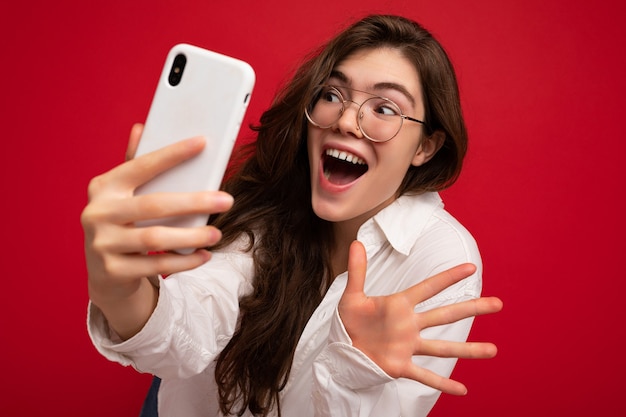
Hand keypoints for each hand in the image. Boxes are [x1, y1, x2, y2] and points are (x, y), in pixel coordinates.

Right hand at [81, 125, 232, 336]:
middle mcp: (98, 213)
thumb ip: (135, 165)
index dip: (172, 154)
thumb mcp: (124, 195)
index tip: (202, 142)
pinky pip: (156, 265)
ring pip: (154, 238)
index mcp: (104, 187)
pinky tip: (204, 255)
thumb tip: (141, 128)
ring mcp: (102, 244)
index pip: (141, 166)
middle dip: (194, 202)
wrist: (106, 274)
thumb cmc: (123, 224)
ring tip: (216, 234)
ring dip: (191, 236)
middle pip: (154, 205)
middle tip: (226, 200)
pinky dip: (184, 261)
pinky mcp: (112, 270)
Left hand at [338, 241, 502, 394]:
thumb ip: (357, 271)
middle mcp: (409, 325)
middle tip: (497, 303)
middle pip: (445, 315)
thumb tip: (356, 242)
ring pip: (442, 348)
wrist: (341, 349)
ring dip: (468, 350)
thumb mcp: (352, 296)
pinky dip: (442, 384)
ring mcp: (408, 346)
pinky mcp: (400, 366)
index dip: (448, 278)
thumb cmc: (349, 321)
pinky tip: (462, 390)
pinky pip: (424, 375)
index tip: (471, 267)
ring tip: (493, 351)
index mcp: (400, 305)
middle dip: (471, 308)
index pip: (428, 288)